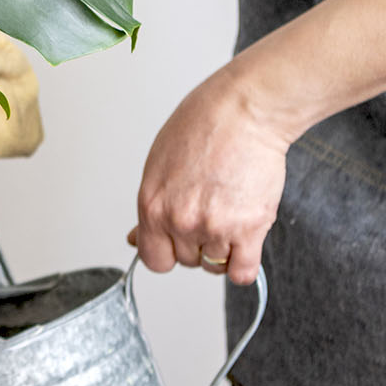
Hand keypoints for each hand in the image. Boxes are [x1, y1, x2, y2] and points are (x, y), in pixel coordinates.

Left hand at [129, 64, 290, 284]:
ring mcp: (214, 227)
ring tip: (229, 214)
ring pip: (215, 266)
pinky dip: (244, 265)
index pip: (152, 258)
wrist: (244, 112)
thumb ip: (152, 207)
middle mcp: (179, 220)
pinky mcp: (249, 229)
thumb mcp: (159, 165)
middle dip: (196, 244)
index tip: (175, 242)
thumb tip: (137, 238)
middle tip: (209, 213)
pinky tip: (245, 243)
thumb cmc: (203, 127)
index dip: (166, 251)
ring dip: (223, 249)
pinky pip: (243, 273)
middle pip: (186, 261)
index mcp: (152, 204)